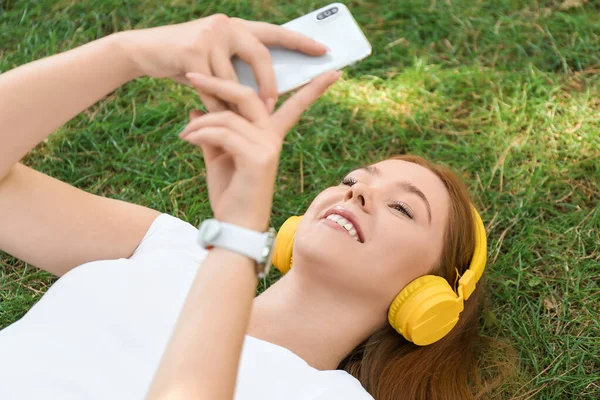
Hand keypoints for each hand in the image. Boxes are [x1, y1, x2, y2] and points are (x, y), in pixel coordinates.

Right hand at [116, 14, 327, 112]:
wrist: (143, 51)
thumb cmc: (185, 61)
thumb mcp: (216, 60)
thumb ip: (239, 68)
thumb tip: (268, 92)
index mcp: (239, 27)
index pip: (275, 33)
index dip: (300, 41)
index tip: (324, 50)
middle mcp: (228, 25)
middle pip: (261, 57)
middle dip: (268, 85)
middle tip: (271, 107)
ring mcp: (211, 35)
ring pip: (234, 80)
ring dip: (235, 104)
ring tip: (235, 121)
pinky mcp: (193, 51)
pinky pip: (213, 89)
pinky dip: (214, 107)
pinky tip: (211, 118)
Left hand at [178, 70, 341, 230]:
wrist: (234, 227)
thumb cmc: (230, 193)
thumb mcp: (218, 157)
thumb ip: (211, 132)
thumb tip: (195, 109)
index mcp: (270, 136)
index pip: (295, 105)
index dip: (314, 88)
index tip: (335, 72)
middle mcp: (274, 138)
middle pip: (248, 95)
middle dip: (218, 83)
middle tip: (192, 76)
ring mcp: (268, 147)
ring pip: (228, 117)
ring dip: (200, 122)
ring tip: (184, 133)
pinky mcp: (258, 158)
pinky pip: (224, 134)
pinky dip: (201, 133)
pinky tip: (187, 139)